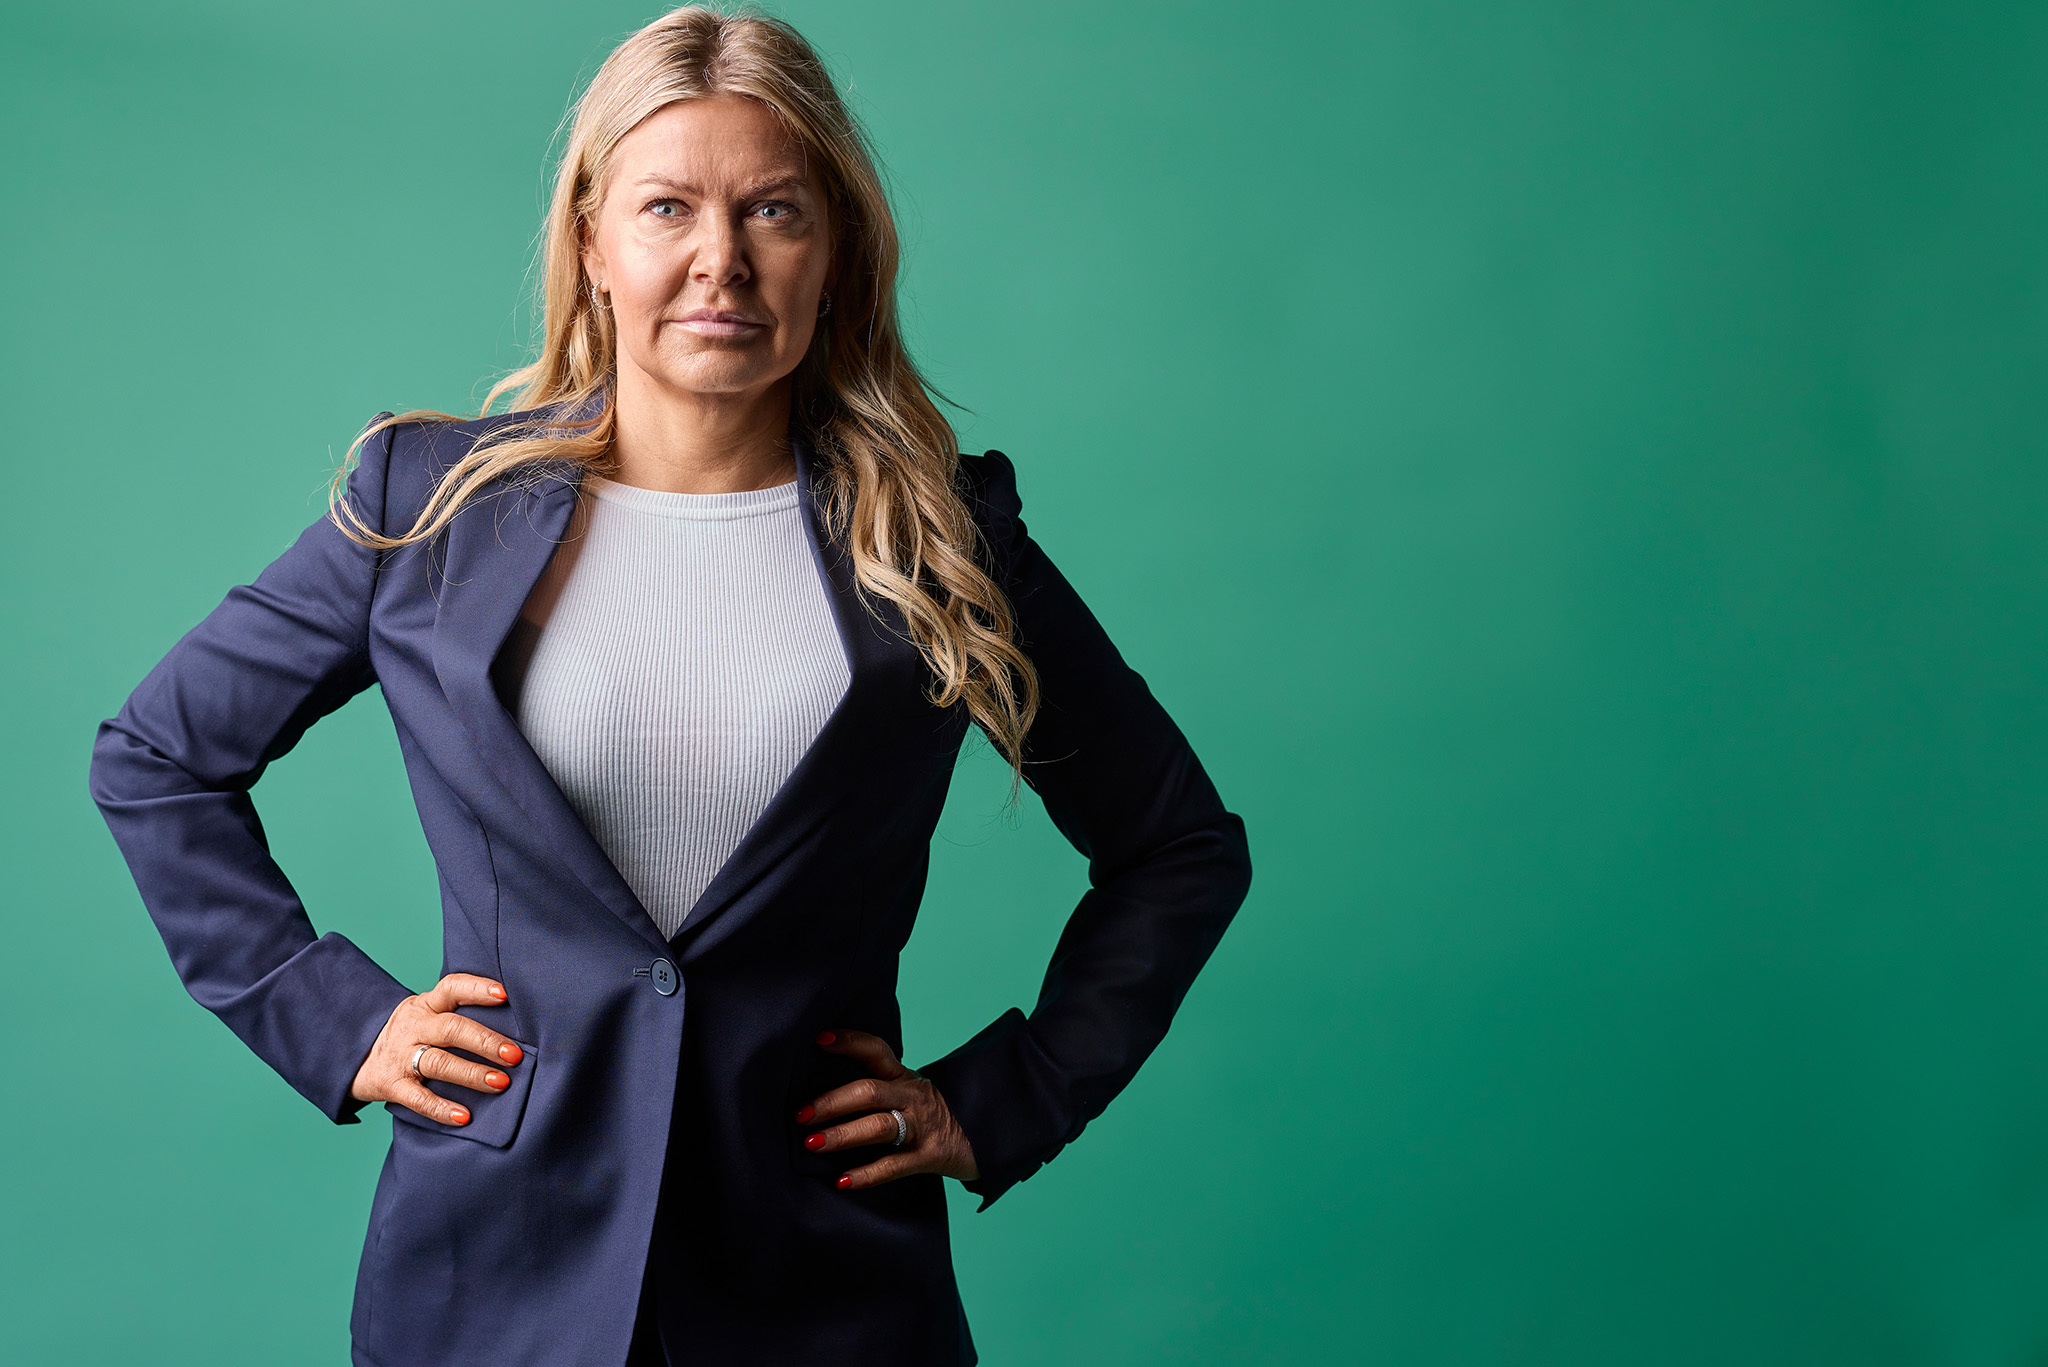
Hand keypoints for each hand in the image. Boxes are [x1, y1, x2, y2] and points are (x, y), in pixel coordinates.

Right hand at [350, 973, 522, 1126]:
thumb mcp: (428, 1014)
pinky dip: (441, 1108)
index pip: (451, 988)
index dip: (477, 989)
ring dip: (471, 1073)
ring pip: (438, 1062)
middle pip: (451, 1028)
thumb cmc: (411, 1034)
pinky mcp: (392, 1085)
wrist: (354, 1056)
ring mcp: (401, 1056)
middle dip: (485, 1041)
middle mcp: (415, 1027)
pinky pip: (417, 1098)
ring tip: (500, 1083)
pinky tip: (464, 1116)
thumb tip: (515, 1027)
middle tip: (515, 1055)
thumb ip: (459, 1015)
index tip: (504, 994)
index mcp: (426, 1005)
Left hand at [796, 1029, 978, 1190]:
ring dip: (842, 1134)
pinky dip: (866, 1174)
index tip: (819, 1039)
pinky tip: (842, 1181)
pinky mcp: (930, 1156)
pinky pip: (894, 1166)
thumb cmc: (934, 1115)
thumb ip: (879, 1089)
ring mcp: (922, 1126)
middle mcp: (912, 1096)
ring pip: (879, 1125)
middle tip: (801, 1114)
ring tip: (812, 1143)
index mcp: (905, 1077)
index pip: (876, 1050)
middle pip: (870, 1091)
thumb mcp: (910, 1093)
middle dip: (832, 1101)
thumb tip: (822, 1095)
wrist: (986, 1136)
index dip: (849, 1042)